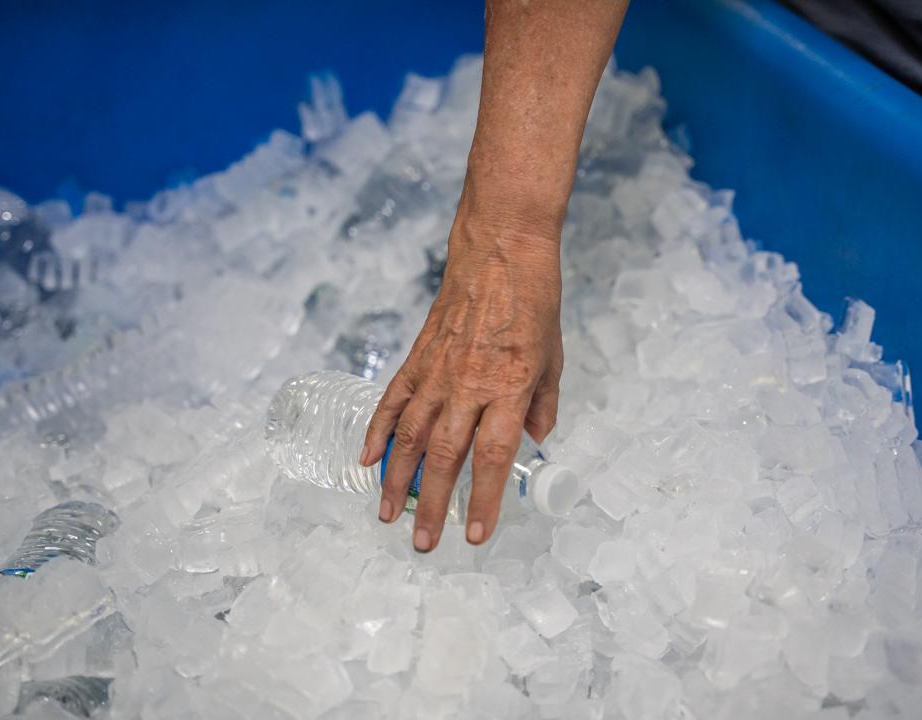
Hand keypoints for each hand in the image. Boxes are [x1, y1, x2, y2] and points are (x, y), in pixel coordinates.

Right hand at [359, 203, 562, 551]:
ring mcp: (437, 369)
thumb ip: (542, 404)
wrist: (501, 246)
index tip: (474, 535)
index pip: (493, 457)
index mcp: (510, 387)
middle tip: (422, 542)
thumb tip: (535, 443)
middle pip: (445, 457)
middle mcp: (469, 384)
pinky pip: (392, 400)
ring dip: (397, 479)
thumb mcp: (554, 355)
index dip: (484, 501)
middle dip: (431, 505)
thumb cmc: (535, 299)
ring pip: (410, 435)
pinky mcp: (418, 355)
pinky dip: (377, 431)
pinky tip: (366, 460)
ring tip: (386, 514)